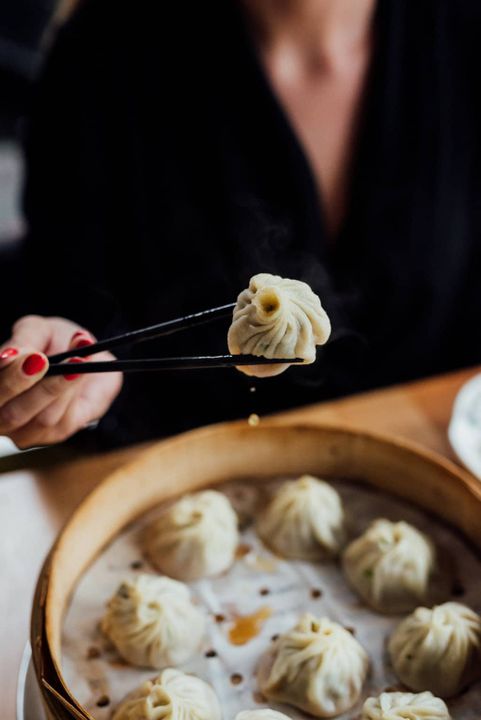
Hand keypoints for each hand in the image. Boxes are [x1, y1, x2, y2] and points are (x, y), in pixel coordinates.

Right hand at [0, 315, 122, 448]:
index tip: (13, 354)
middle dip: (22, 384)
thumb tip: (12, 353)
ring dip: (58, 386)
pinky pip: (63, 420)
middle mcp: (2, 416)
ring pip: (40, 418)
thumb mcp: (38, 330)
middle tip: (40, 360)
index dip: (2, 375)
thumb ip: (25, 339)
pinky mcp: (55, 434)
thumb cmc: (56, 343)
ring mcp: (27, 430)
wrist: (89, 357)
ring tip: (75, 357)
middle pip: (7, 416)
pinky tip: (81, 371)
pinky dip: (72, 391)